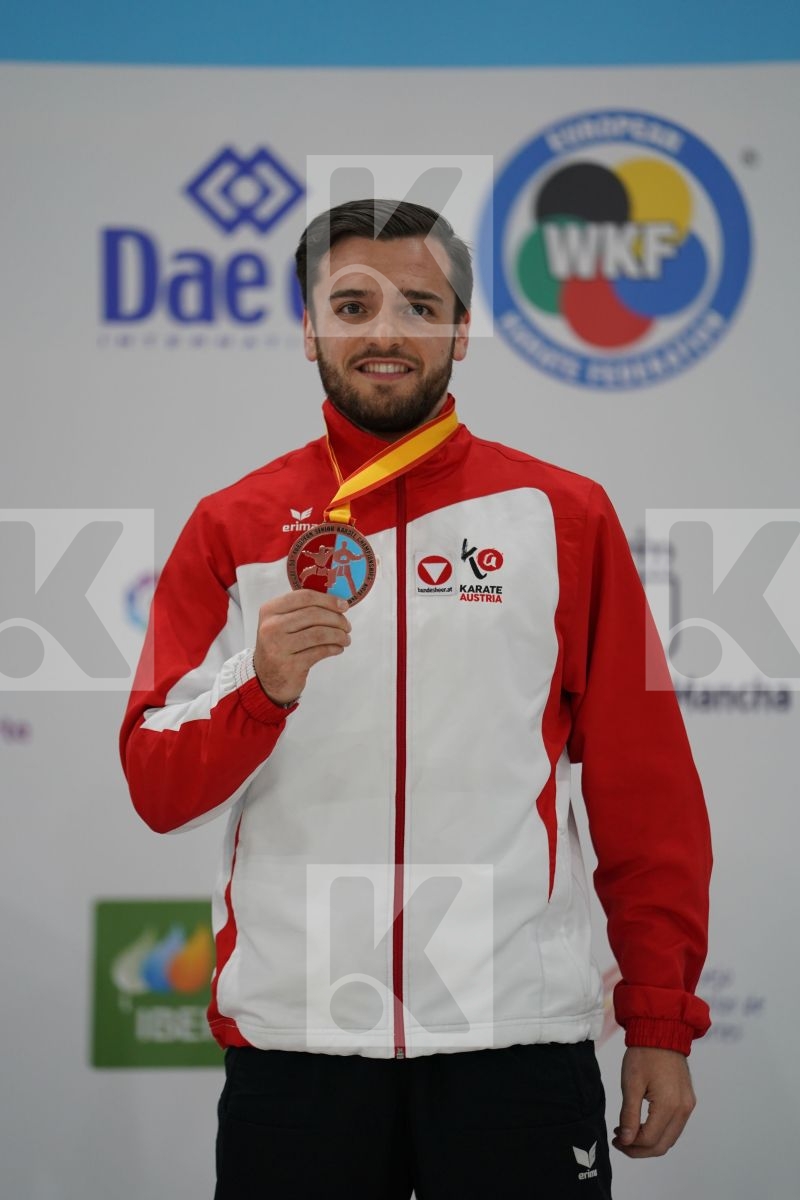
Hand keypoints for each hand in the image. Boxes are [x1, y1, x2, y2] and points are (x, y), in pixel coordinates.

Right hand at [253, 590, 350, 704]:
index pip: (304, 596)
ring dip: (339, 635)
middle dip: (337, 619)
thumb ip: (303, 610)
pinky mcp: (290, 665)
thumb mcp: (282, 623)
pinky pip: (320, 651)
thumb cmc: (280, 645)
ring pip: (319, 634)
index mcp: (270, 610)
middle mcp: (272, 627)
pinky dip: (334, 648)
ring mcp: (279, 647)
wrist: (266, 678)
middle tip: (347, 626)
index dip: (328, 600)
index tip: (344, 606)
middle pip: (314, 614)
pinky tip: (338, 648)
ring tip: (345, 639)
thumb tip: (338, 603)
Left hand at [613, 1046, 695, 1157]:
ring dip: (649, 1142)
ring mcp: (688, 1106)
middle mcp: (683, 1110)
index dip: (631, 1145)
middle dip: (639, 1149)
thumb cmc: (644, 1054)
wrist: (662, 1031)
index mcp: (669, 1105)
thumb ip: (629, 1115)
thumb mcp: (631, 1084)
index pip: (649, 1139)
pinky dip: (658, 1132)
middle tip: (620, 1142)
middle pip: (662, 1145)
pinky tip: (642, 1125)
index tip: (616, 1139)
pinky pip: (674, 1127)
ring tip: (628, 1134)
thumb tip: (626, 1140)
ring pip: (669, 1138)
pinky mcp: (687, 1101)